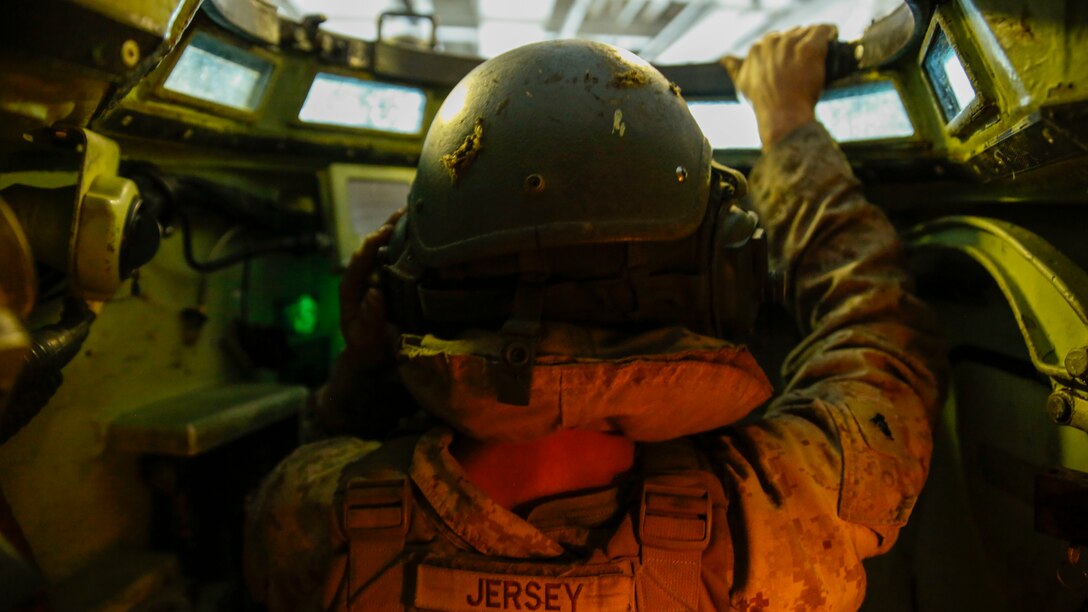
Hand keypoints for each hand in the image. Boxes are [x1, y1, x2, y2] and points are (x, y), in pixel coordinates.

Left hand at [338, 209, 404, 367]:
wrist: (374, 359)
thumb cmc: (368, 348)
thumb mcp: (366, 338)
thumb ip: (369, 319)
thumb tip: (374, 292)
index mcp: (351, 289)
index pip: (358, 260)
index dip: (371, 244)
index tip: (386, 230)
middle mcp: (363, 278)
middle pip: (372, 248)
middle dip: (387, 228)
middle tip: (406, 211)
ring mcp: (377, 277)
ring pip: (385, 249)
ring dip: (399, 232)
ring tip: (417, 214)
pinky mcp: (390, 281)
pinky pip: (397, 259)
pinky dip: (408, 245)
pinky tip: (424, 236)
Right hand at [721, 24, 836, 149]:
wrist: (782, 118)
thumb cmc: (765, 105)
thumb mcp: (744, 85)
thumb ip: (735, 68)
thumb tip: (724, 59)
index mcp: (756, 49)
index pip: (777, 39)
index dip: (786, 51)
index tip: (793, 63)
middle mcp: (771, 43)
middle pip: (792, 33)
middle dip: (799, 44)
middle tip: (806, 64)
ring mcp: (790, 45)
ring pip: (808, 31)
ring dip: (815, 40)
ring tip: (819, 56)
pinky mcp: (810, 48)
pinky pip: (824, 30)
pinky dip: (830, 33)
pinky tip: (833, 38)